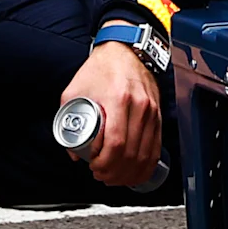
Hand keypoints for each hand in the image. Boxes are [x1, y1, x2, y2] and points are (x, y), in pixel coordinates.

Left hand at [59, 41, 161, 188]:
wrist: (125, 50)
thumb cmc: (101, 68)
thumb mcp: (75, 90)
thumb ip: (69, 119)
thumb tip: (74, 152)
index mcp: (118, 99)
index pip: (116, 143)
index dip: (104, 162)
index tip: (94, 166)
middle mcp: (139, 106)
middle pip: (131, 153)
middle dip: (114, 172)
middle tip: (101, 175)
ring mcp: (152, 112)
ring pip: (145, 155)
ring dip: (129, 173)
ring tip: (114, 177)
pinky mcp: (158, 116)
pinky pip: (156, 148)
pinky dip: (146, 166)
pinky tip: (135, 173)